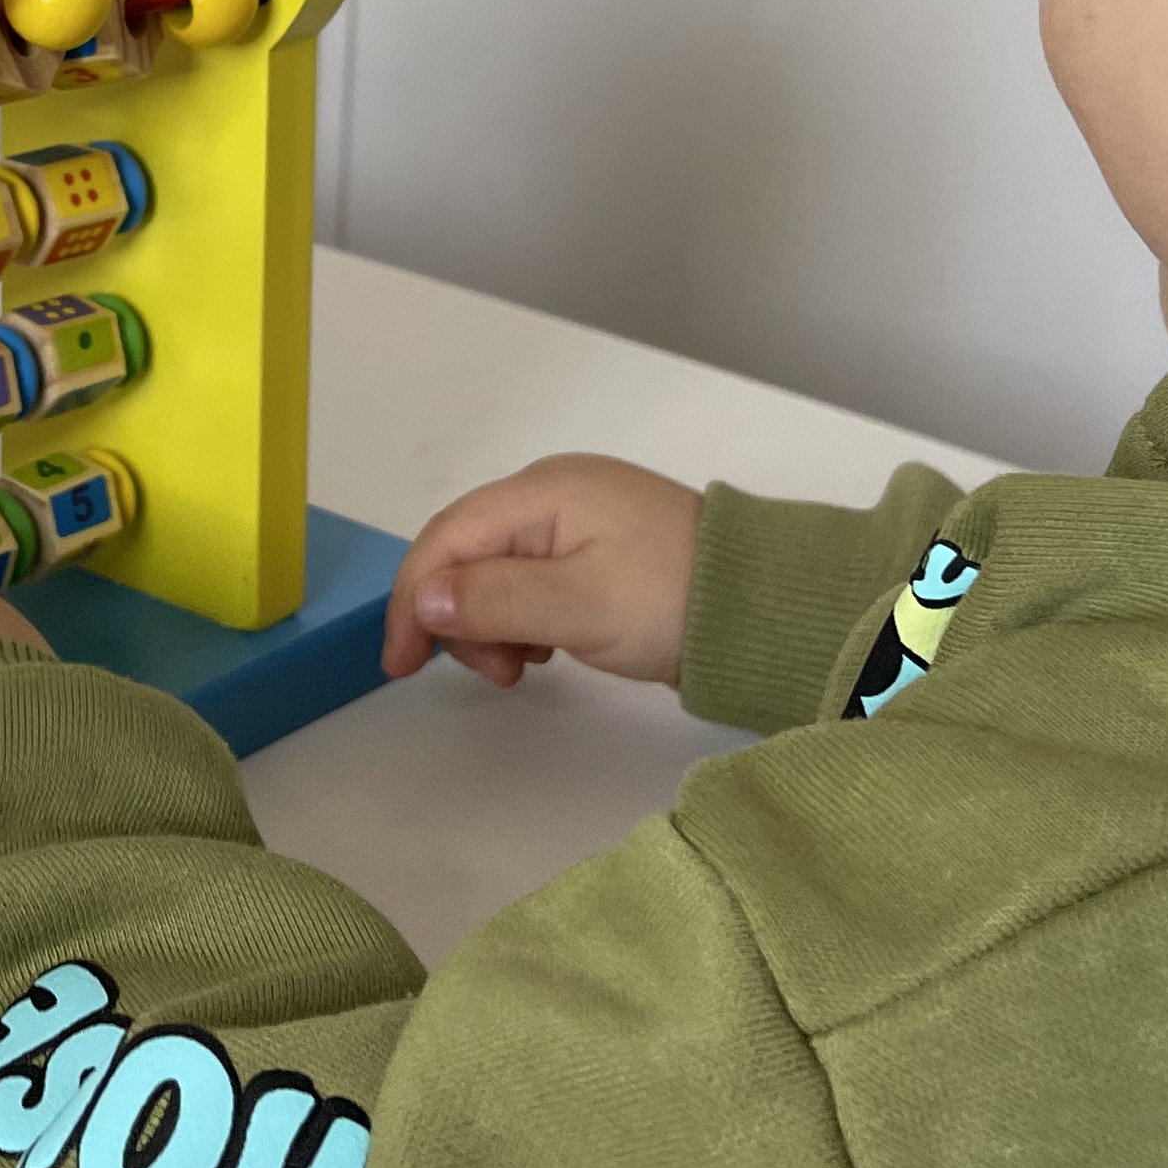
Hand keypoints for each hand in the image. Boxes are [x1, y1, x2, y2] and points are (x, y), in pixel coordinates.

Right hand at [381, 453, 701, 689]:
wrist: (766, 607)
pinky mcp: (597, 553)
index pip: (447, 539)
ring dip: (489, 626)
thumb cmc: (670, 600)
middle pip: (466, 554)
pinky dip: (521, 621)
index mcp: (543, 492)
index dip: (412, 600)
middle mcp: (552, 495)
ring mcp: (576, 523)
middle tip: (494, 675)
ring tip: (521, 670)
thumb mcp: (577, 605)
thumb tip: (422, 597)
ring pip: (495, 572)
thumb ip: (494, 600)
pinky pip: (530, 582)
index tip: (401, 664)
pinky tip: (543, 652)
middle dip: (458, 617)